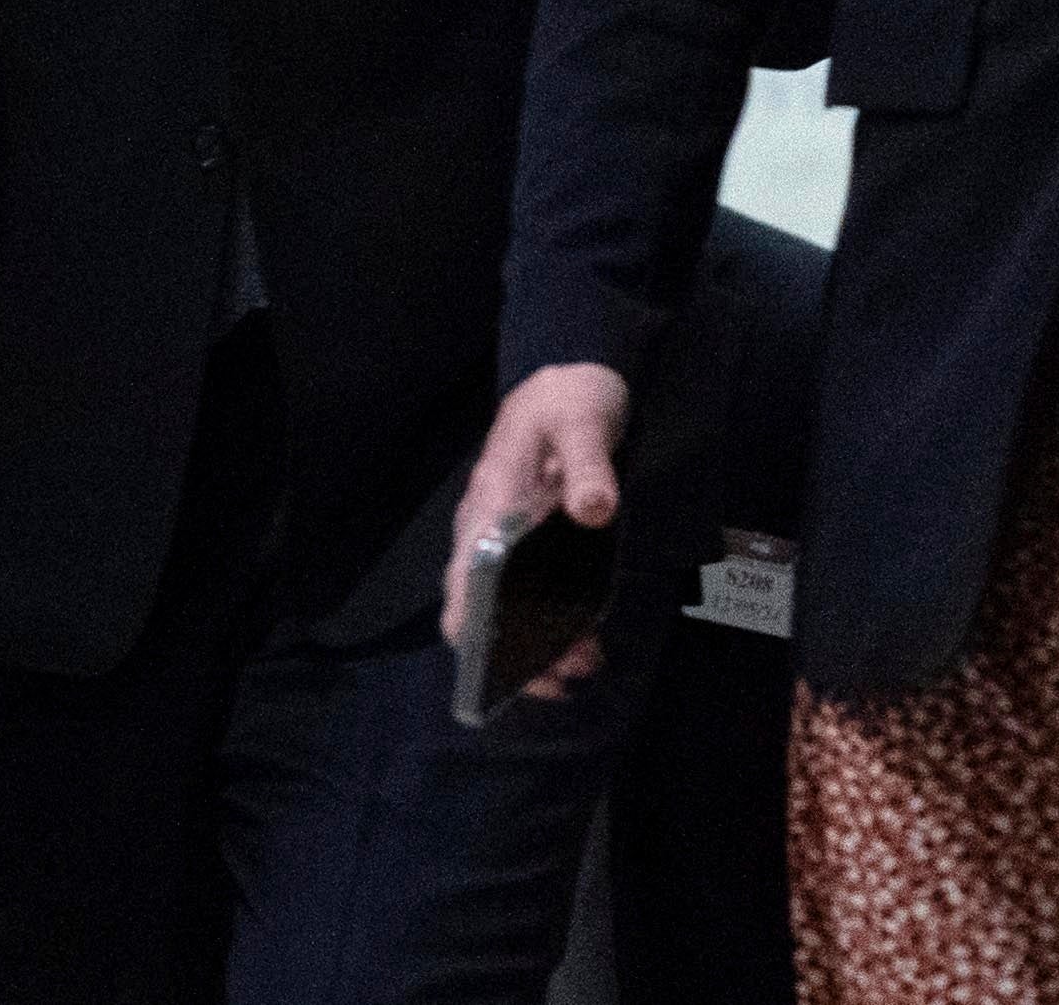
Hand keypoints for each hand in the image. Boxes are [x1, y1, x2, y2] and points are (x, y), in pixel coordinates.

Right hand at [443, 363, 630, 697]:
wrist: (569, 381)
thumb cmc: (569, 400)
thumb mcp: (582, 421)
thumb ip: (588, 465)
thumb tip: (594, 511)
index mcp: (491, 503)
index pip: (464, 578)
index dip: (475, 629)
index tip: (503, 666)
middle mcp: (488, 528)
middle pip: (480, 606)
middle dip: (513, 651)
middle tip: (563, 677)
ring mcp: (508, 538)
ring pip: (507, 607)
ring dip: (538, 643)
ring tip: (583, 664)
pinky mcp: (534, 543)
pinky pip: (534, 595)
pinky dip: (556, 625)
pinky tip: (587, 641)